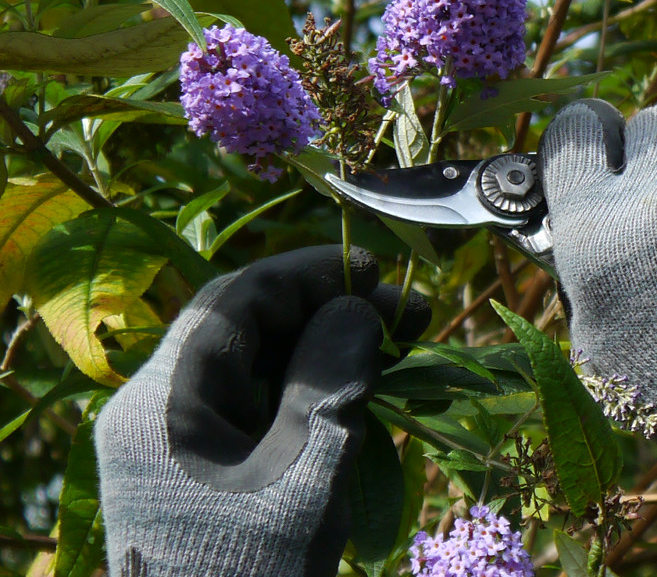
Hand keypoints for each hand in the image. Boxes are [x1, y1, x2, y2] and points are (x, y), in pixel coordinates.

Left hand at [95, 246, 429, 576]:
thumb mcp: (302, 477)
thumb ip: (331, 382)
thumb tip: (359, 308)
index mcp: (161, 403)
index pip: (235, 301)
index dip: (308, 275)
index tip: (376, 271)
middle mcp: (157, 410)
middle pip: (246, 328)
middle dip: (327, 313)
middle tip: (406, 315)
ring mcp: (177, 442)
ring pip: (257, 366)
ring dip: (326, 351)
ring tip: (398, 350)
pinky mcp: (202, 469)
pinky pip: (259, 408)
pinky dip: (312, 395)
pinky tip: (362, 398)